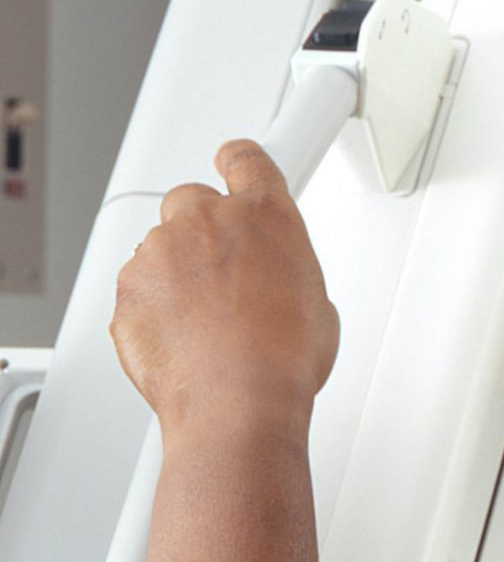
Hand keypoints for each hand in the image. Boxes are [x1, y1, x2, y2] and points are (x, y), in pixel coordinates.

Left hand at [111, 139, 338, 439]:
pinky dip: (156, 307)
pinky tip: (187, 340)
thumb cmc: (281, 359)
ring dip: (180, 276)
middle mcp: (207, 222)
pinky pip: (140, 287)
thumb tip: (279, 285)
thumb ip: (289, 272)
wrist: (235, 401)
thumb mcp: (317, 306)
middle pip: (193, 202)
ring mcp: (160, 251)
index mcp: (264, 217)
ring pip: (163, 248)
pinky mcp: (128, 285)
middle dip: (205, 232)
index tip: (234, 163)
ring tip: (212, 326)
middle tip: (228, 276)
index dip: (239, 161)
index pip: (247, 160)